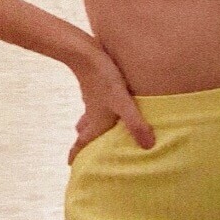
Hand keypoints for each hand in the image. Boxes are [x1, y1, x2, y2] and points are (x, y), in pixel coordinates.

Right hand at [68, 40, 153, 160]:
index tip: (71, 166)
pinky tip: (108, 106)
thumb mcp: (123, 103)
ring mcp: (92, 101)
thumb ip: (135, 124)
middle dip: (85, 144)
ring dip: (91, 128)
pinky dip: (98, 112)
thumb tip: (148, 147)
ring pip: (88, 119)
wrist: (87, 53)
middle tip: (89, 153)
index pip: (81, 144)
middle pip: (84, 134)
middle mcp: (91, 115)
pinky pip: (95, 106)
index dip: (75, 156)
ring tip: (99, 133)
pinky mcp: (95, 88)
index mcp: (95, 123)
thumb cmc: (104, 80)